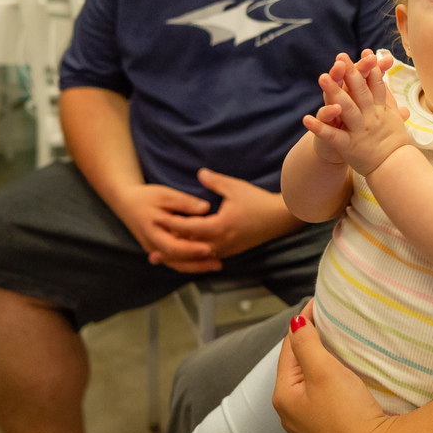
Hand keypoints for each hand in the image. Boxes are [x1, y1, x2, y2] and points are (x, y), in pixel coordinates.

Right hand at [112, 183, 220, 272]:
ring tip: (216, 265)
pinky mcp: (159, 250)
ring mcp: (155, 249)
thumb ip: (185, 203)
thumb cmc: (146, 197)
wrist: (127, 203)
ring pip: (176, 263)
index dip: (191, 249)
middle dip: (197, 263)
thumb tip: (206, 208)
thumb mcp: (166, 195)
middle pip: (176, 259)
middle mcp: (152, 245)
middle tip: (217, 263)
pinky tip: (206, 262)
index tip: (208, 249)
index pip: (173, 246)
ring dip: (196, 266)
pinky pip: (175, 260)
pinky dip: (190, 263)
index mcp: (152, 231)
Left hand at [154, 168, 300, 262]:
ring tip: (166, 258)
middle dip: (171, 249)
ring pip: (198, 257)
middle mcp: (220, 242)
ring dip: (182, 257)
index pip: (187, 227)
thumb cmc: (258, 201)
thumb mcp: (234, 188)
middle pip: (189, 249)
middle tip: (151, 251)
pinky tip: (189, 256)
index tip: (155, 219)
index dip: (170, 223)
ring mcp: (227, 249)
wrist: (281, 218)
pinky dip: (196, 257)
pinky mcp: (232, 251)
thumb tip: (199, 173)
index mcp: (218, 226)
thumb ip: (214, 182)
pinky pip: (209, 257)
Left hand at [273, 302, 393, 432]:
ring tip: (333, 345)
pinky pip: (321, 400)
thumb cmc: (348, 415)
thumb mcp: (324, 372)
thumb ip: (306, 344)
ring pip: (309, 384)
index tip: (318, 304)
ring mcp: (308, 427)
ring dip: (318, 363)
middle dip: (308, 342)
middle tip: (326, 320)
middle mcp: (290, 414)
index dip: (302, 323)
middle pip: (296, 366)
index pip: (288, 348)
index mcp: (283, 396)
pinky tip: (339, 380)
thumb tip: (295, 323)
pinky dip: (327, 383)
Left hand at [303, 52, 410, 174]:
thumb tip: (384, 80)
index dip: (371, 68)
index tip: (365, 52)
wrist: (394, 168)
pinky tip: (306, 119)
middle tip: (341, 57)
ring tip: (322, 77)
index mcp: (382, 110)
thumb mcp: (395, 118)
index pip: (377, 85)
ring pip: (347, 109)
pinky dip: (319, 128)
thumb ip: (388, 99)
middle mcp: (371, 118)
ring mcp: (360, 131)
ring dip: (334, 93)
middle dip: (350, 73)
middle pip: (361, 92)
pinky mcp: (349, 146)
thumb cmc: (394, 143)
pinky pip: (332, 136)